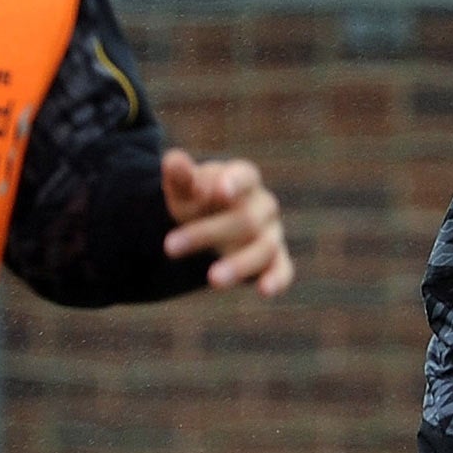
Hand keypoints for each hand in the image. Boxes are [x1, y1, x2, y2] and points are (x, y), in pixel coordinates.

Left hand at [161, 148, 294, 296]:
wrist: (207, 223)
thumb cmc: (197, 201)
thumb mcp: (183, 189)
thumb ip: (180, 177)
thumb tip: (175, 161)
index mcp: (244, 179)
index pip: (246, 176)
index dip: (235, 183)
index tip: (220, 192)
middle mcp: (263, 206)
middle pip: (245, 219)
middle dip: (207, 233)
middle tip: (169, 247)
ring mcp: (272, 234)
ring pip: (264, 248)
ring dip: (239, 264)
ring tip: (212, 280)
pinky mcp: (276, 260)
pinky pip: (283, 270)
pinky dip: (276, 280)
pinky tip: (264, 291)